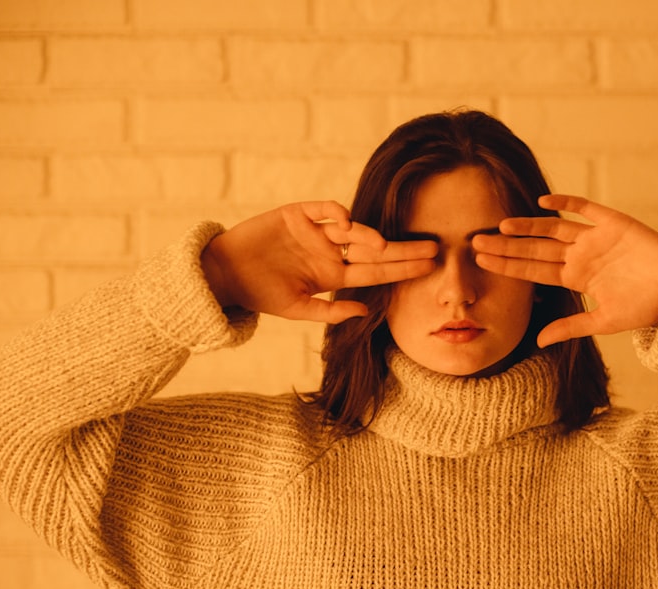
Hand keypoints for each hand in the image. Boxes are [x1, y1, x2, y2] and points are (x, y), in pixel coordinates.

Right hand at [201, 201, 436, 322]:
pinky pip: (323, 208)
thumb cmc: (259, 294)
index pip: (375, 272)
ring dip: (369, 235)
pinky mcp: (296, 214)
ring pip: (352, 229)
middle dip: (403, 250)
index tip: (429, 267)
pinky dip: (335, 211)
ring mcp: (315, 231)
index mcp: (333, 274)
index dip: (402, 269)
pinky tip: (344, 221)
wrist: (223, 274)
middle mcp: (329, 251)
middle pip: (373, 249)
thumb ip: (330, 311)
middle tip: (433, 248)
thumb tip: (365, 312)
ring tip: (384, 245)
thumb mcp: (296, 309)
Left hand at [472, 194, 657, 346]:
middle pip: (536, 248)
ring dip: (528, 226)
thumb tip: (537, 341)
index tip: (482, 262)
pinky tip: (542, 202)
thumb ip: (570, 326)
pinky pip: (585, 210)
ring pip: (554, 229)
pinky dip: (566, 204)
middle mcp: (580, 255)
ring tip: (502, 226)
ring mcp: (595, 238)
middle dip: (507, 246)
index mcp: (576, 277)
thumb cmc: (646, 307)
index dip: (508, 265)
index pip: (534, 269)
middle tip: (476, 242)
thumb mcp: (603, 321)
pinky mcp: (613, 222)